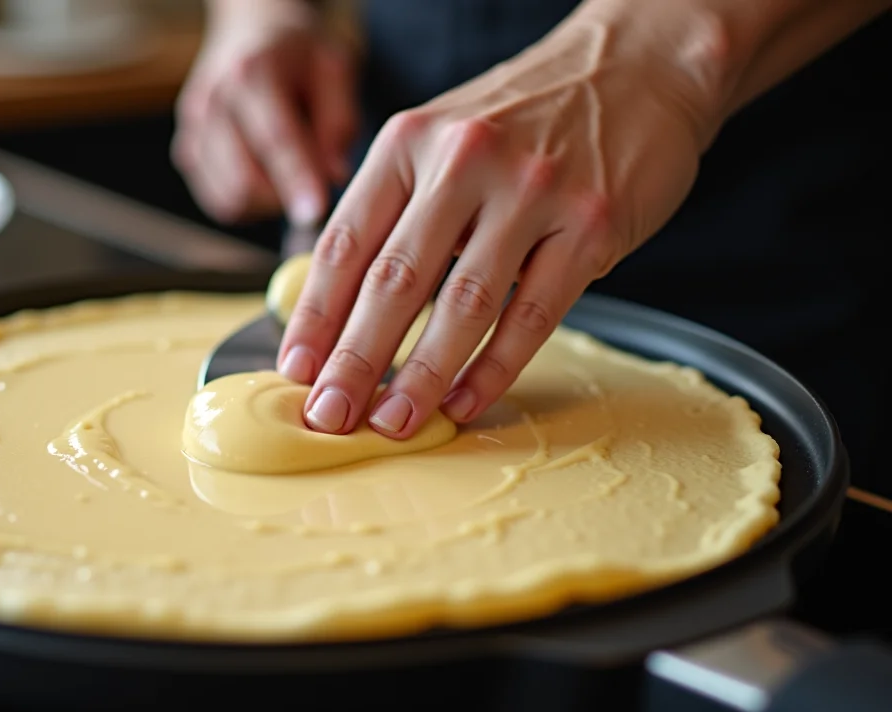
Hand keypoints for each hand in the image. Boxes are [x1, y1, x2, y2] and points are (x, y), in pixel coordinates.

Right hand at [171, 0, 357, 225]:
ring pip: (230, 197)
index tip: (317, 212)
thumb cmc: (297, 55)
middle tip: (314, 187)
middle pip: (244, 178)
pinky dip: (248, 204)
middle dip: (284, 198)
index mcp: (252, 72)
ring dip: (268, 204)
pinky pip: (219, 201)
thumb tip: (334, 175)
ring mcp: (193, 129)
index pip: (275, 138)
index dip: (296, 179)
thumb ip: (338, 120)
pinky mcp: (186, 152)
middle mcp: (213, 101)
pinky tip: (267, 179)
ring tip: (290, 175)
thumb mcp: (333, 68)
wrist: (248, 33)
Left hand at [278, 3, 726, 437]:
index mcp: (410, 142)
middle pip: (395, 280)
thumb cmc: (525, 118)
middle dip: (354, 360)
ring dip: (421, 376)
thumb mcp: (440, 139)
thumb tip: (336, 311)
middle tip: (329, 414)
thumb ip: (392, 210)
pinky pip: (532, 314)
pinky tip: (464, 402)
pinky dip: (494, 368)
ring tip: (392, 423)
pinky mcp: (591, 224)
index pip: (346, 242)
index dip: (315, 314)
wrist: (637, 67)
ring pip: (462, 305)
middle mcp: (465, 160)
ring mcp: (532, 191)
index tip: (296, 369)